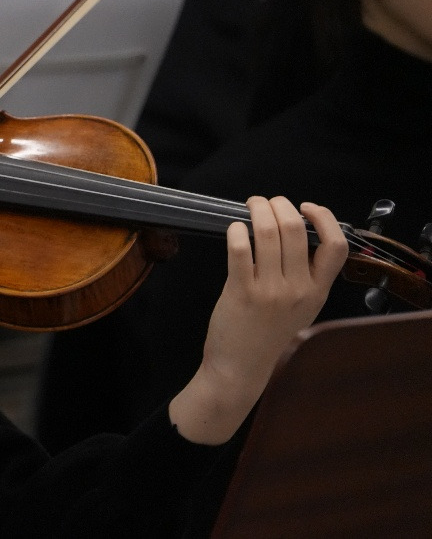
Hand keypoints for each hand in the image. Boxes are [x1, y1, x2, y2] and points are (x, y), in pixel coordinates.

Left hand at [169, 197, 347, 443]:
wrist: (240, 368)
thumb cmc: (267, 334)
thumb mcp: (302, 308)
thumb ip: (306, 276)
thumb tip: (295, 233)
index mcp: (318, 291)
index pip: (337, 246)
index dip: (324, 218)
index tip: (306, 207)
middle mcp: (298, 289)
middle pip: (297, 230)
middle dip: (280, 205)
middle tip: (267, 202)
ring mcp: (270, 290)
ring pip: (269, 233)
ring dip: (257, 210)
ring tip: (250, 207)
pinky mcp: (241, 291)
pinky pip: (240, 248)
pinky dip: (236, 230)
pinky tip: (234, 228)